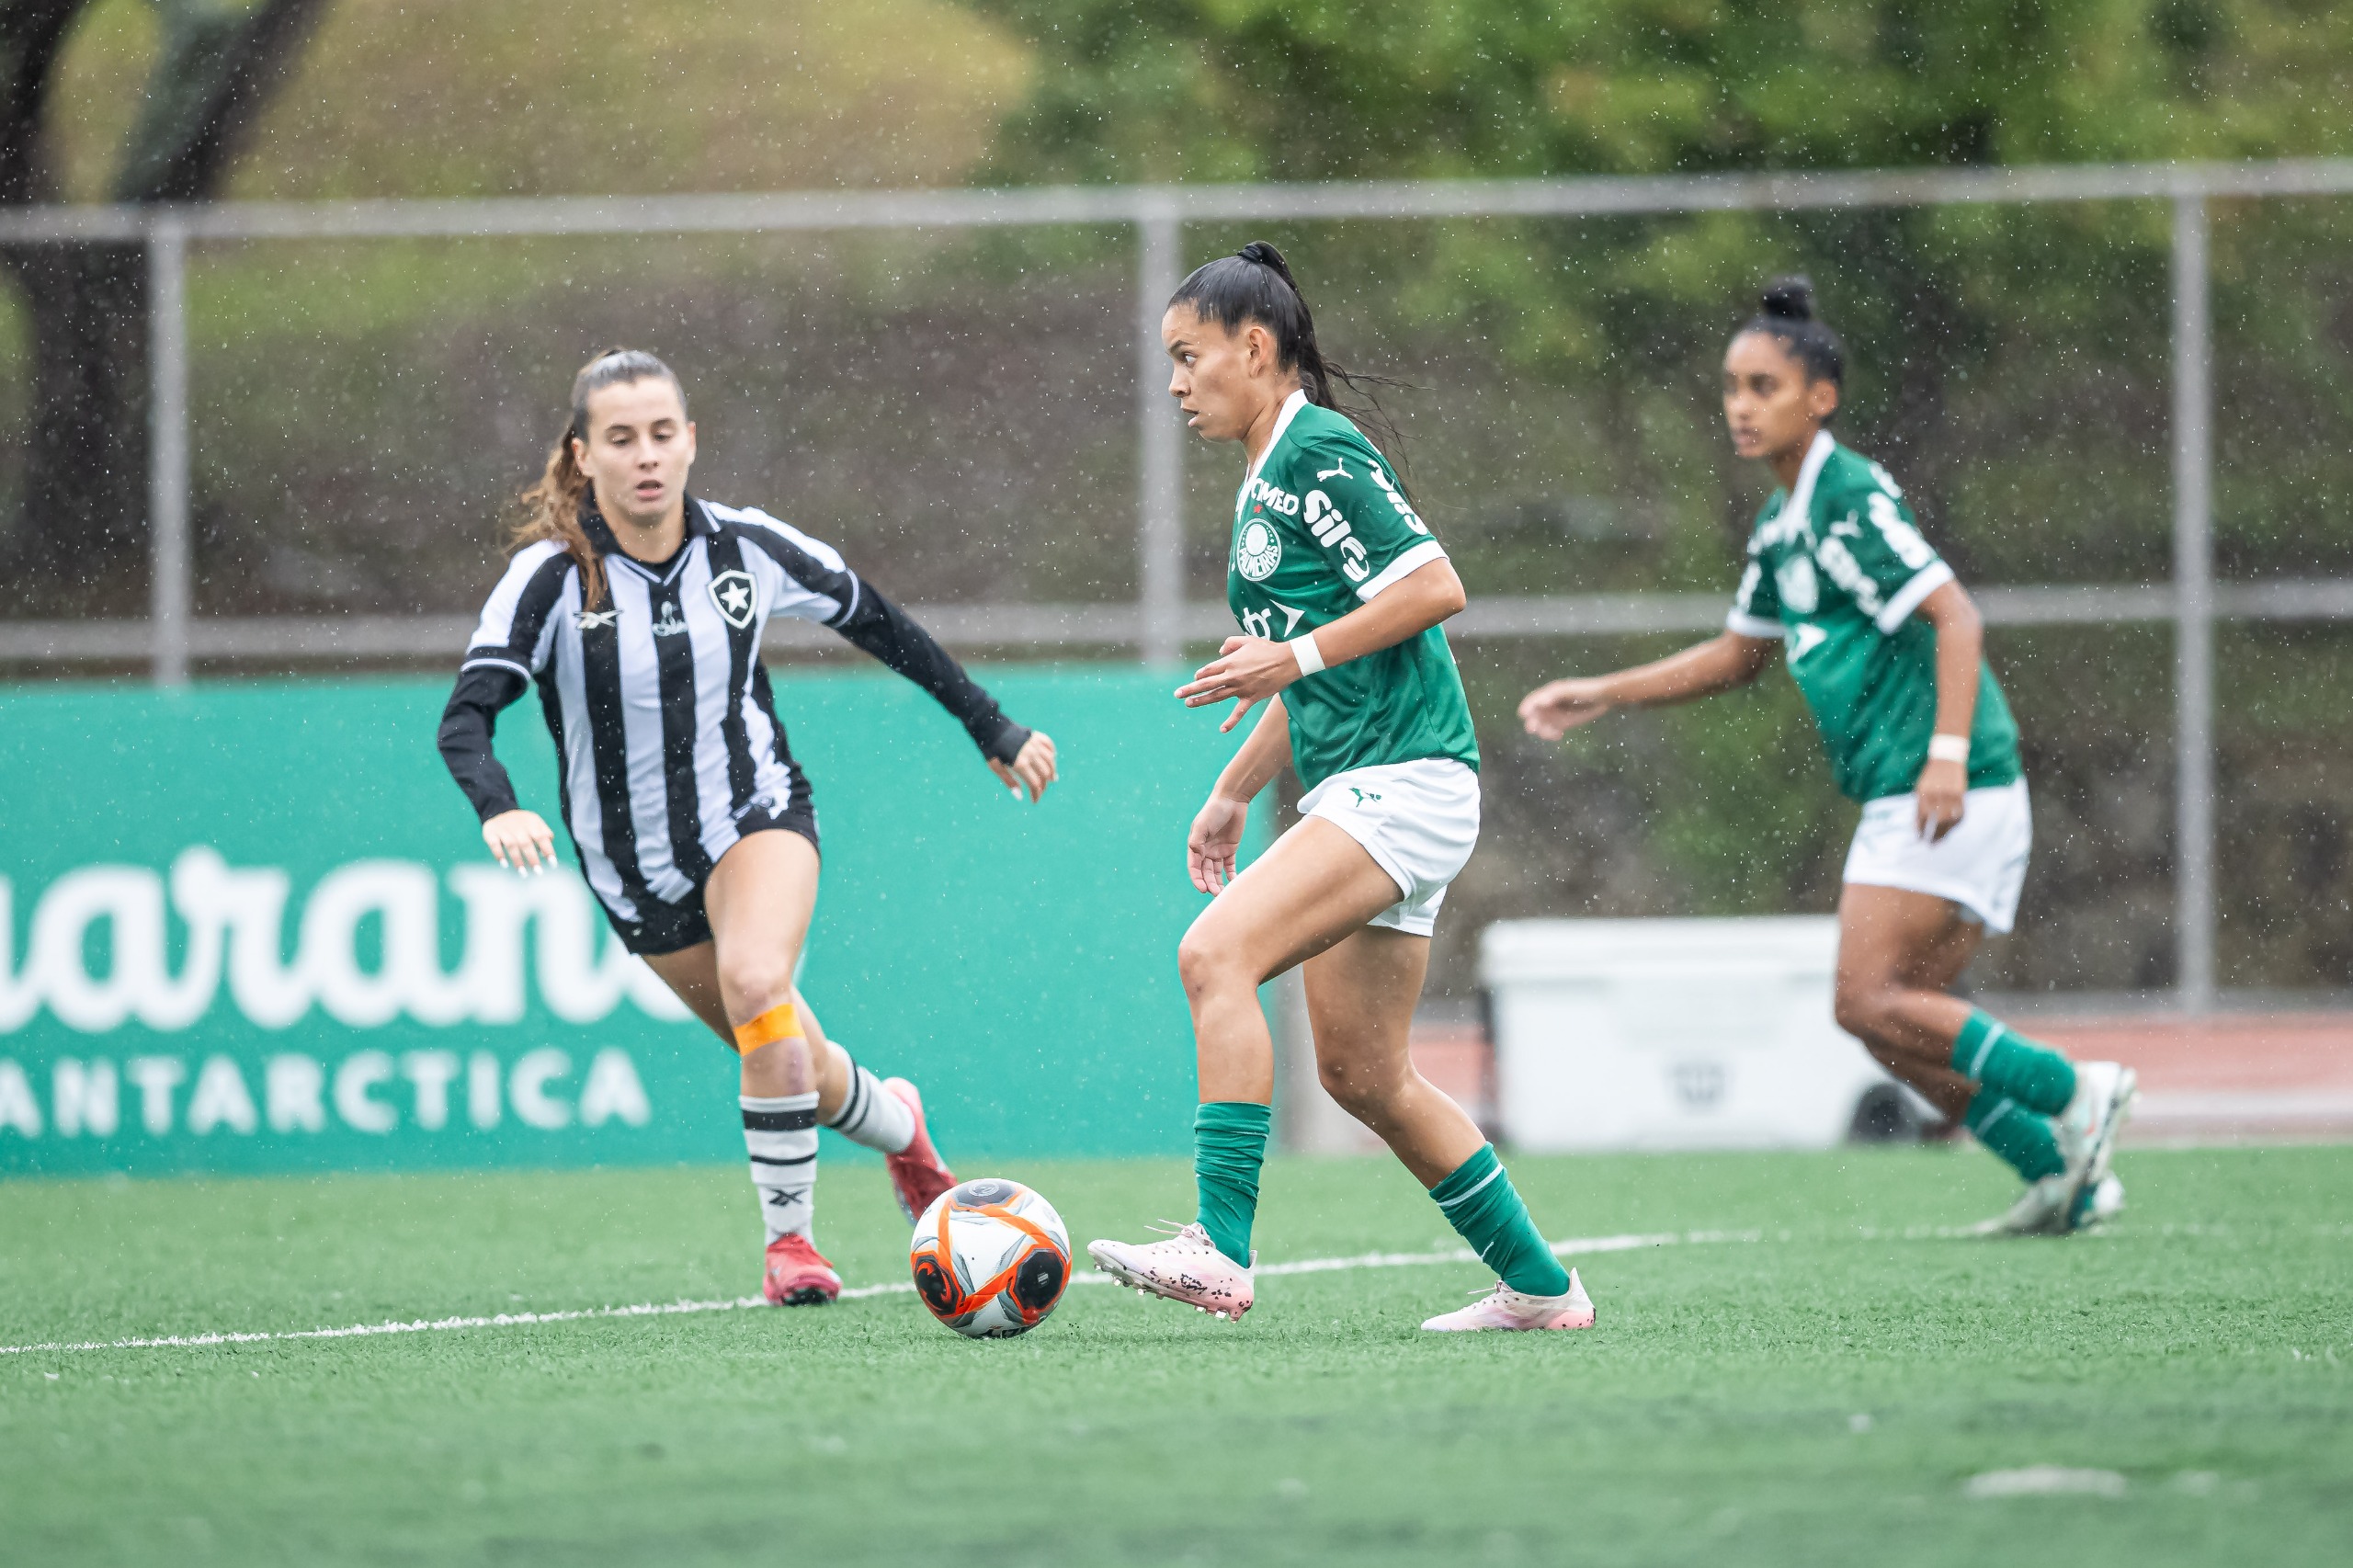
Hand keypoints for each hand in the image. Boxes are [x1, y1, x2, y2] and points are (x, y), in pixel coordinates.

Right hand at [483, 808, 556, 874]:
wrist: (499, 810)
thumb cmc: (523, 824)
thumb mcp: (536, 823)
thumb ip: (544, 835)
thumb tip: (547, 853)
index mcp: (532, 822)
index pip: (542, 836)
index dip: (548, 850)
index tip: (553, 863)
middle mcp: (518, 825)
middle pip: (526, 842)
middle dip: (532, 858)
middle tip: (538, 872)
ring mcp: (503, 828)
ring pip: (511, 844)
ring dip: (517, 859)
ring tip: (523, 872)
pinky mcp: (491, 833)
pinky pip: (494, 844)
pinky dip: (499, 854)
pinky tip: (504, 864)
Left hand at [987, 731, 1057, 802]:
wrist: (990, 726)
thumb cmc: (991, 749)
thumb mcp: (996, 767)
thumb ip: (1009, 781)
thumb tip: (1020, 796)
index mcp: (1020, 764)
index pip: (1034, 784)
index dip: (1036, 794)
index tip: (1034, 800)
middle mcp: (1030, 754)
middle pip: (1045, 774)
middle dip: (1044, 785)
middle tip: (1040, 790)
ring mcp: (1034, 744)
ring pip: (1050, 760)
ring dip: (1052, 771)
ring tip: (1052, 778)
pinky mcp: (1035, 735)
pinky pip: (1049, 745)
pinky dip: (1052, 752)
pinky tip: (1052, 758)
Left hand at [1175, 636, 1299, 732]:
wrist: (1286, 661)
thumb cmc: (1267, 648)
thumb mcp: (1246, 640)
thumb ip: (1230, 644)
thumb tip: (1220, 652)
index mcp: (1230, 662)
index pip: (1208, 670)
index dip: (1200, 674)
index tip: (1196, 678)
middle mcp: (1232, 676)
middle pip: (1206, 684)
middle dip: (1190, 689)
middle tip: (1177, 694)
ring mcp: (1241, 689)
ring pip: (1217, 696)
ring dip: (1201, 700)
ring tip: (1189, 704)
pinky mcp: (1251, 698)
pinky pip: (1238, 712)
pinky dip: (1231, 722)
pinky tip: (1222, 729)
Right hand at [1188, 794, 1251, 893]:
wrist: (1232, 800)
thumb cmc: (1214, 810)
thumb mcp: (1203, 824)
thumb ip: (1197, 840)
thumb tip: (1195, 853)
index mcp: (1196, 846)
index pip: (1194, 867)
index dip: (1197, 879)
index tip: (1202, 889)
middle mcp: (1205, 851)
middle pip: (1206, 873)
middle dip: (1210, 884)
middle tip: (1216, 894)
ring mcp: (1218, 851)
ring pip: (1217, 873)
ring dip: (1219, 883)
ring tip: (1224, 894)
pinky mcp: (1230, 850)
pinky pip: (1230, 867)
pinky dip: (1231, 876)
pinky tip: (1234, 883)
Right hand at [1517, 678, 1613, 740]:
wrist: (1602, 698)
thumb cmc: (1585, 690)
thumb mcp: (1568, 690)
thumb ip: (1553, 695)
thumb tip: (1539, 703)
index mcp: (1548, 694)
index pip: (1533, 701)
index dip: (1527, 707)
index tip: (1523, 715)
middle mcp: (1549, 705)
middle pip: (1535, 715)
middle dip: (1533, 722)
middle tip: (1534, 729)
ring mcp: (1556, 715)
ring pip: (1543, 725)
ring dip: (1543, 731)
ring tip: (1552, 733)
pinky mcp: (1563, 723)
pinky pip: (1552, 731)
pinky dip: (1552, 734)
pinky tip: (1559, 735)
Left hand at [1914, 757, 1966, 841]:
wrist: (1946, 759)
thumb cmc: (1930, 777)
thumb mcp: (1920, 789)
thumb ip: (1919, 806)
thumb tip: (1917, 827)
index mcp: (1924, 793)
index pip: (1922, 817)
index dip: (1921, 829)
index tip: (1920, 838)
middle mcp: (1938, 794)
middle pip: (1937, 821)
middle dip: (1934, 835)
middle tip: (1930, 844)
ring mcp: (1951, 795)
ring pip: (1950, 820)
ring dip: (1945, 832)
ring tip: (1940, 840)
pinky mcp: (1961, 795)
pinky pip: (1960, 814)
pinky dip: (1956, 824)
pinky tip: (1950, 830)